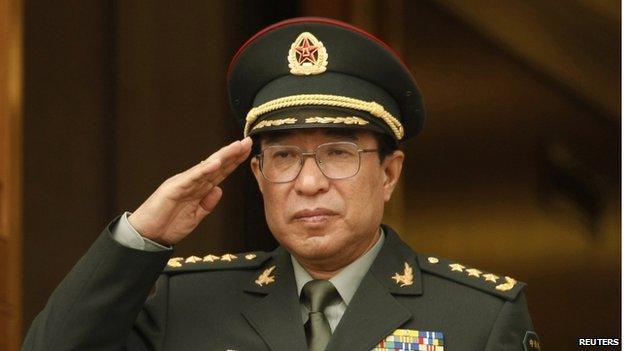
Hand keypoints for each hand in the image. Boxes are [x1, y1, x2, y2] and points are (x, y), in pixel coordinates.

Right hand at [128, 137, 252, 244]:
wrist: (146, 236)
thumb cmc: (167, 225)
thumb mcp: (195, 216)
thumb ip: (207, 204)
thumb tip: (219, 190)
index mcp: (197, 189)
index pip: (219, 172)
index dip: (233, 162)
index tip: (247, 152)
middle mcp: (191, 182)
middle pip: (216, 165)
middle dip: (232, 154)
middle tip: (248, 141)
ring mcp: (182, 183)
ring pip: (206, 167)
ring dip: (222, 156)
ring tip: (236, 146)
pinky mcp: (173, 188)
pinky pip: (192, 178)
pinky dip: (204, 169)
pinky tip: (216, 162)